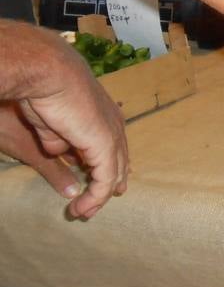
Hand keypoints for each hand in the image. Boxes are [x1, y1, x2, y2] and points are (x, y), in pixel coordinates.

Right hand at [1, 32, 127, 218]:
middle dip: (107, 184)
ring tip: (84, 212)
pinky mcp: (106, 145)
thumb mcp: (50, 124)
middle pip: (117, 159)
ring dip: (98, 196)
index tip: (100, 184)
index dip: (105, 165)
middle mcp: (113, 123)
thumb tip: (61, 152)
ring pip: (113, 172)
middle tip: (95, 205)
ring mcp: (112, 134)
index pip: (110, 145)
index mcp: (103, 114)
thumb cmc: (44, 91)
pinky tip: (83, 207)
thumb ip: (58, 139)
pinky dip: (96, 195)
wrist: (48, 75)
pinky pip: (105, 178)